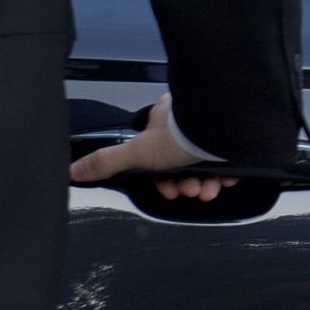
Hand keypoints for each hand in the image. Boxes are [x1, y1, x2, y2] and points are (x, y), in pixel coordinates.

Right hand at [69, 93, 238, 201]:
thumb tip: (73, 170)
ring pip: (205, 165)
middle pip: (181, 163)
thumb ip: (106, 161)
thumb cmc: (181, 137)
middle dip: (185, 184)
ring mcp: (214, 132)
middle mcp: (190, 123)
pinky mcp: (236, 140)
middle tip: (190, 190)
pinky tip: (225, 182)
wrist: (228, 130)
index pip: (156, 154)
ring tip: (208, 190)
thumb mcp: (137, 152)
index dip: (160, 178)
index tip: (167, 189)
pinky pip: (230, 162)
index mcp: (164, 119)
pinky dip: (226, 176)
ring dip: (204, 184)